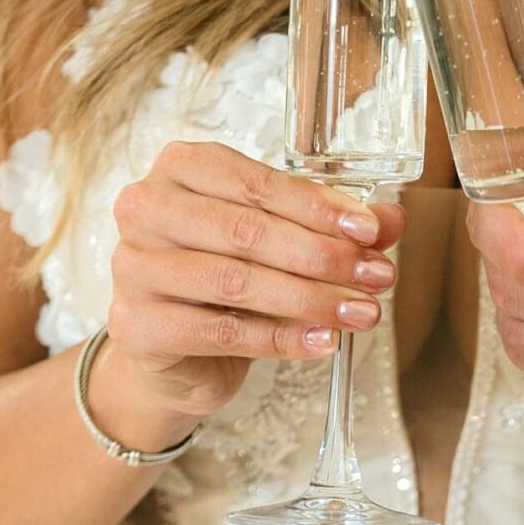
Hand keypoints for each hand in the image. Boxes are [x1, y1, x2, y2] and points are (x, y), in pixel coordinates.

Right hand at [100, 142, 407, 450]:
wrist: (175, 355)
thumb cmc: (224, 286)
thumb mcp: (280, 247)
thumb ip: (330, 229)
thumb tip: (390, 220)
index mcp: (181, 168)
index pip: (256, 182)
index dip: (318, 208)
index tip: (369, 231)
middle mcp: (147, 207)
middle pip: (246, 229)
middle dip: (323, 256)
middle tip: (376, 277)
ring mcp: (133, 265)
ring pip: (235, 280)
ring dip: (310, 298)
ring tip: (361, 312)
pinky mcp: (137, 324)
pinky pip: (222, 331)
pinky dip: (281, 338)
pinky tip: (323, 341)